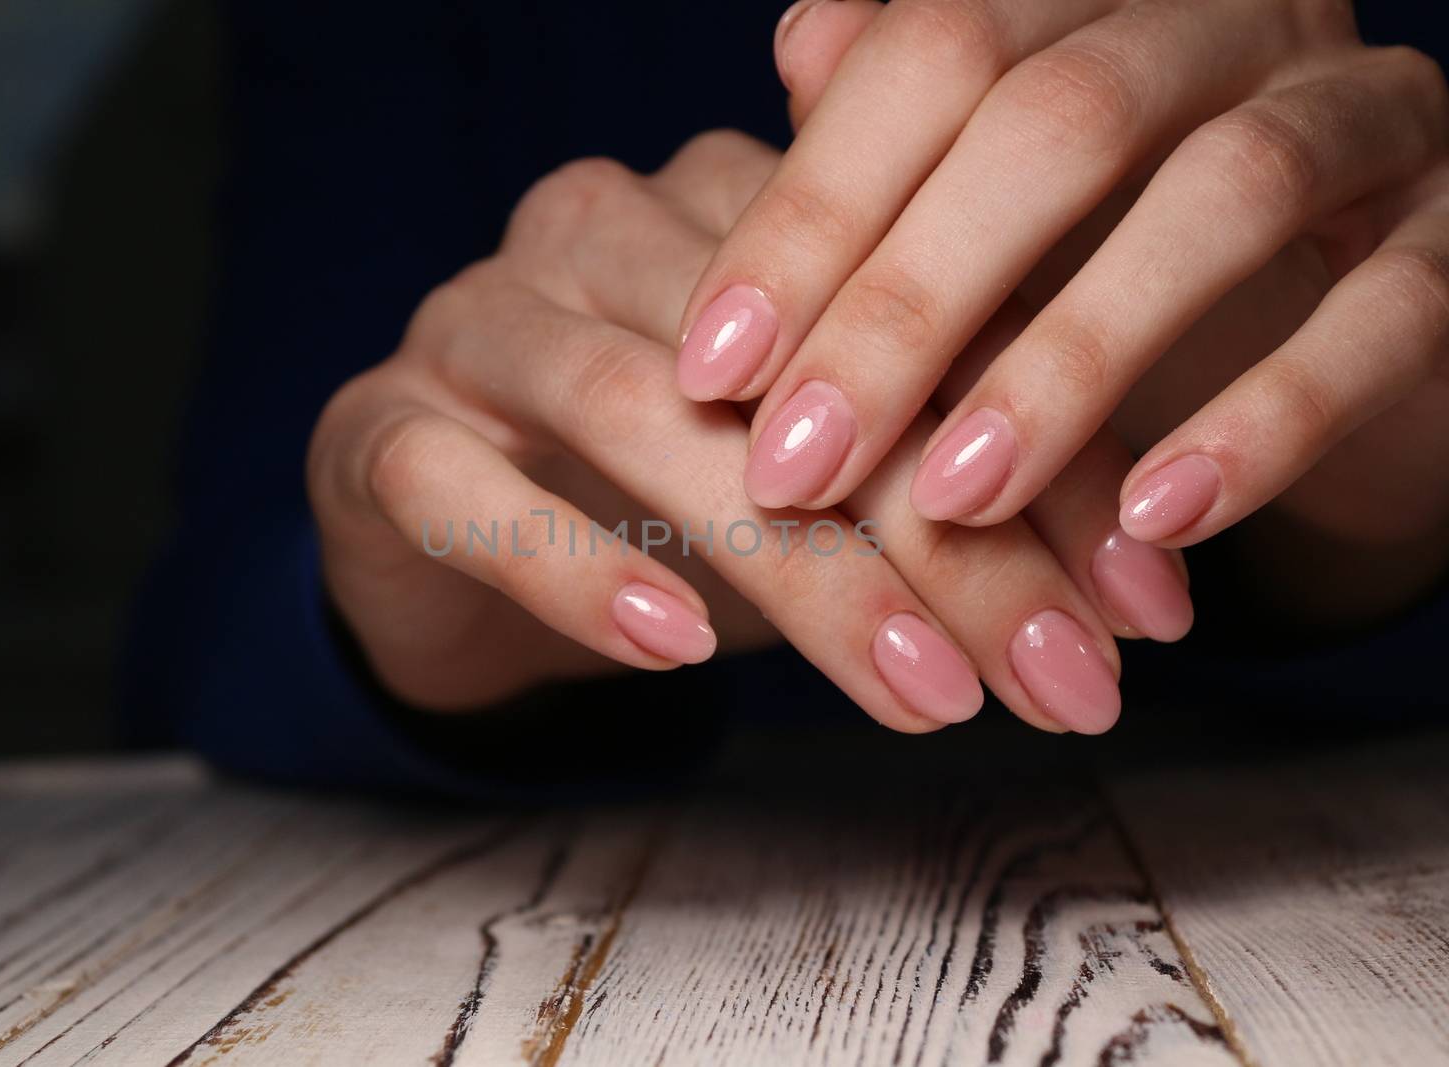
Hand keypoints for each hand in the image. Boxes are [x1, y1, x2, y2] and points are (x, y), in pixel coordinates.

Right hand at [308, 132, 1183, 734]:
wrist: (448, 533)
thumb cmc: (664, 500)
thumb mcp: (826, 487)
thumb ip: (961, 486)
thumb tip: (1147, 588)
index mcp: (731, 208)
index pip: (911, 316)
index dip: (1042, 464)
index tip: (1146, 612)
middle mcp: (603, 230)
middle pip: (790, 367)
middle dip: (946, 538)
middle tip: (1058, 681)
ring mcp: (480, 321)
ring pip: (643, 415)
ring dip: (794, 565)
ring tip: (917, 692)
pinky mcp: (380, 427)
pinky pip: (468, 489)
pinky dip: (578, 565)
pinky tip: (677, 649)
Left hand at [678, 0, 1448, 594]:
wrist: (1330, 292)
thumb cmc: (1108, 241)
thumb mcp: (986, 198)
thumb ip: (897, 132)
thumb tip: (800, 48)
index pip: (932, 52)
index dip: (812, 212)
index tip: (711, 368)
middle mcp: (1230, 19)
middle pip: (1059, 121)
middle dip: (907, 304)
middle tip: (794, 466)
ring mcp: (1362, 113)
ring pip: (1226, 194)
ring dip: (1069, 361)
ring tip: (952, 498)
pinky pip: (1388, 315)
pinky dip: (1265, 419)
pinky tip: (1156, 521)